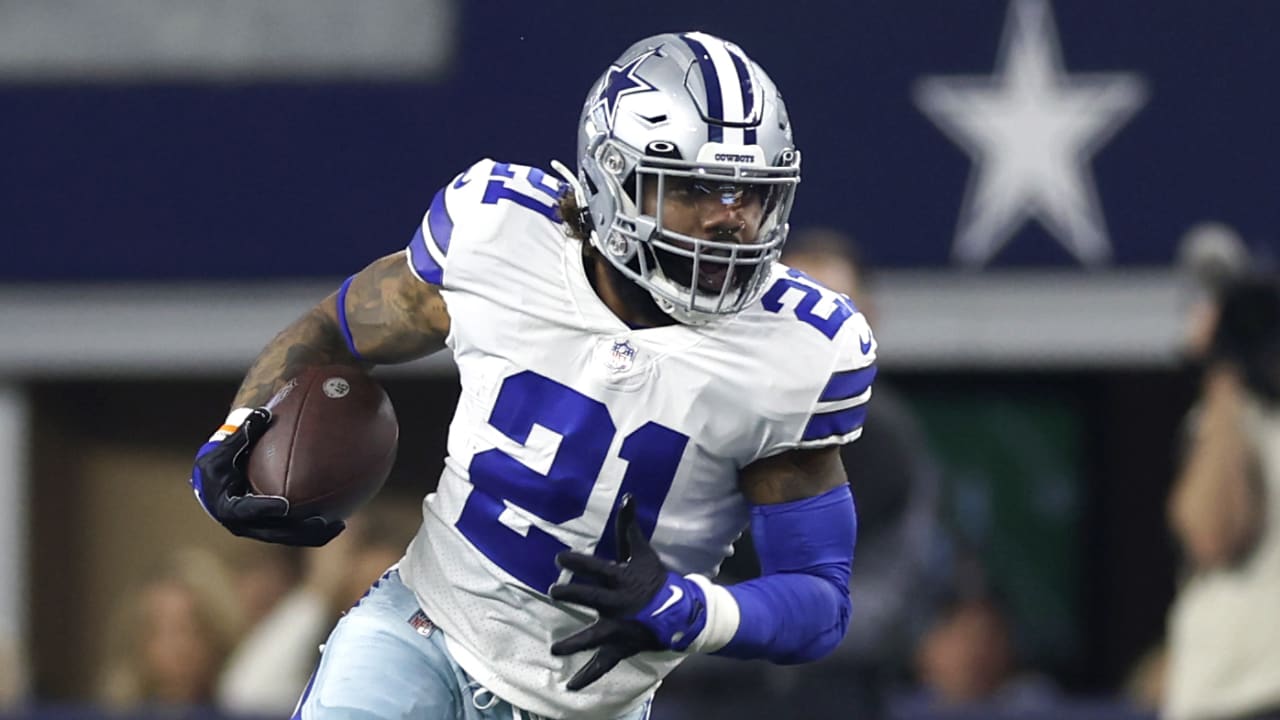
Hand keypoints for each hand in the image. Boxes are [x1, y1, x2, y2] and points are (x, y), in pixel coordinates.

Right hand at [190, 408, 344, 546]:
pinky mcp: (272, 528)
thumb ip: (244, 434)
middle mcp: (243, 524)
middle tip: (320, 521)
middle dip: (297, 530)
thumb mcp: (226, 447)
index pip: (246, 511)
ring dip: (312, 534)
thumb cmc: (221, 460)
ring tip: (338, 526)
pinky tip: (340, 521)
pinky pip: (295, 532)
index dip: (265, 510)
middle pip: (273, 532)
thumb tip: (263, 414)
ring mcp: (258, 529)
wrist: (216, 481)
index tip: (285, 505)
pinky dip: (315, 529)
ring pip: (288, 537)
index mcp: (227, 507)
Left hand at [550, 495, 706, 690]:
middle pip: (592, 598)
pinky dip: (588, 676)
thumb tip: (628, 495)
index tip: (559, 558)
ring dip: (574, 642)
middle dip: (572, 594)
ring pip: (594, 635)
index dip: (578, 562)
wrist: (680, 612)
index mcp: (622, 579)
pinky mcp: (621, 646)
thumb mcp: (642, 551)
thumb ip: (630, 526)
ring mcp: (620, 628)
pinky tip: (571, 688)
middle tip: (554, 592)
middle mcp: (619, 603)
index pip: (597, 568)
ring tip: (554, 650)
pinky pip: (603, 663)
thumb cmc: (656, 579)